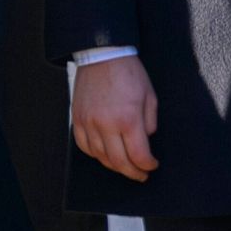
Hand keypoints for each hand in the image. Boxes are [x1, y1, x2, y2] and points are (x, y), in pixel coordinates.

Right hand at [68, 53, 158, 180]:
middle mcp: (106, 124)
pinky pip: (84, 146)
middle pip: (119, 162)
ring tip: (125, 166)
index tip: (152, 165)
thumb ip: (150, 122)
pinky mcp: (77, 119)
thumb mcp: (150, 96)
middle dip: (133, 172)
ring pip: (100, 157)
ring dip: (114, 166)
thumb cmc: (128, 72)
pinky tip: (105, 155)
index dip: (147, 165)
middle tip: (140, 175)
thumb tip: (146, 139)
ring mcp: (89, 123)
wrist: (103, 55)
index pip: (138, 155)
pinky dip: (95, 155)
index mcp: (128, 119)